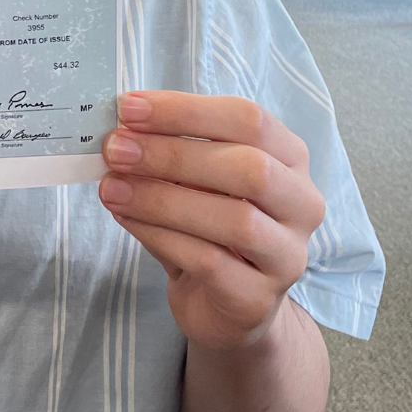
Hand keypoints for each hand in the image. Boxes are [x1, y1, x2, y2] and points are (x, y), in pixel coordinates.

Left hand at [98, 91, 324, 350]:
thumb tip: (120, 131)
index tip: (128, 108)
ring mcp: (287, 255)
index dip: (186, 111)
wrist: (223, 303)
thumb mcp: (192, 176)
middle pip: (249, 167)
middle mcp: (301, 202)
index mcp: (288, 156)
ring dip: (162, 198)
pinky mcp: (260, 298)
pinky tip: (124, 218)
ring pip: (235, 219)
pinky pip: (210, 262)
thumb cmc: (207, 222)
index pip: (248, 119)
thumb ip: (167, 149)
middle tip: (115, 149)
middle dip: (173, 154)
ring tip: (110, 188)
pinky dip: (159, 235)